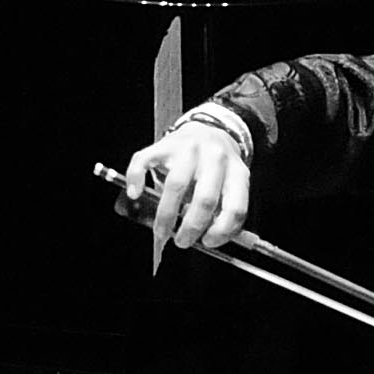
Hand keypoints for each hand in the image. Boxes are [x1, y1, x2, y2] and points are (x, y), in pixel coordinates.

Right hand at [122, 120, 249, 249]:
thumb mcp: (229, 187)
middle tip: (182, 241)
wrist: (205, 131)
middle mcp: (216, 157)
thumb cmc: (215, 169)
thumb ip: (222, 213)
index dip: (222, 231)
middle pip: (205, 199)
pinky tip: (137, 193)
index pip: (235, 208)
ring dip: (167, 215)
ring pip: (176, 184)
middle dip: (192, 227)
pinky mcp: (165, 144)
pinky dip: (137, 179)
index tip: (208, 242)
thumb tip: (207, 240)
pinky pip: (145, 162)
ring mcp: (190, 148)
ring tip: (163, 230)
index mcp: (237, 173)